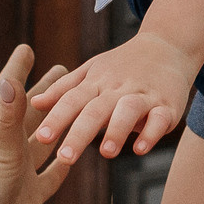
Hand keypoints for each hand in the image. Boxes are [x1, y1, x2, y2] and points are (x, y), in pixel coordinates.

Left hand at [0, 46, 74, 203]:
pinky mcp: (31, 195)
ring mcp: (21, 172)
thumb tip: (12, 80)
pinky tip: (75, 154)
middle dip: (45, 91)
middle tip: (63, 68)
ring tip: (74, 104)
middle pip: (31, 112)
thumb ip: (7, 118)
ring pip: (45, 140)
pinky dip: (64, 162)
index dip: (17, 70)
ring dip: (57, 122)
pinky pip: (52, 174)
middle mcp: (9, 149)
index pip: (9, 93)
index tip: (26, 48)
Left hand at [27, 29, 200, 162]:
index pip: (72, 100)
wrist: (168, 46)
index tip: (41, 138)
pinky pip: (159, 119)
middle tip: (65, 157)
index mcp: (96, 82)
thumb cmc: (123, 65)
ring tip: (105, 153)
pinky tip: (140, 149)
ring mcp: (143, 95)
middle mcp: (117, 88)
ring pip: (128, 111)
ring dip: (116, 131)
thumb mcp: (92, 71)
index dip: (57, 118)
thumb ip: (64, 90)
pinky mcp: (167, 105)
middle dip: (80, 133)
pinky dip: (151, 133)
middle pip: (96, 109)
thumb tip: (35, 103)